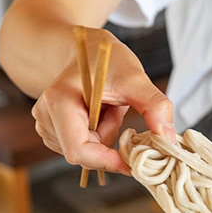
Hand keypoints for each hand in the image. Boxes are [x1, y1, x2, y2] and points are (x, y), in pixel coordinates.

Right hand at [31, 28, 175, 173]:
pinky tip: (98, 113)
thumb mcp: (136, 78)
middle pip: (84, 154)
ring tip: (107, 107)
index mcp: (58, 101)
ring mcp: (46, 124)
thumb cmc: (109, 60)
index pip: (79, 150)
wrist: (89, 50)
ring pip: (86, 153)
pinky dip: (98, 136)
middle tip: (117, 110)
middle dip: (109, 139)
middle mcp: (45, 116)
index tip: (133, 162)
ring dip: (105, 136)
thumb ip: (155, 106)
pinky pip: (83, 148)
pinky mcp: (53, 131)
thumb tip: (167, 137)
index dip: (107, 162)